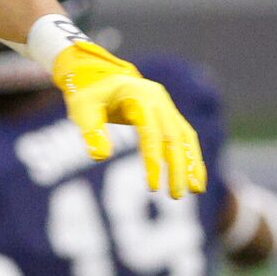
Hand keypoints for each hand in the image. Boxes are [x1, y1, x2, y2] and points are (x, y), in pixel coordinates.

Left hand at [52, 40, 209, 198]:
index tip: (152, 187)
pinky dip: (191, 157)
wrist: (99, 79)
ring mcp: (167, 106)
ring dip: (191, 164)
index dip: (153, 160)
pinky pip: (185, 136)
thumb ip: (90, 131)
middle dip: (177, 168)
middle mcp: (158, 99)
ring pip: (184, 137)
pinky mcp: (170, 115)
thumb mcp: (81, 110)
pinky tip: (194, 179)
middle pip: (172, 136)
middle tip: (176, 197)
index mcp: (137, 95)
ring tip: (195, 190)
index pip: (150, 132)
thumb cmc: (88, 97)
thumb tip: (100, 157)